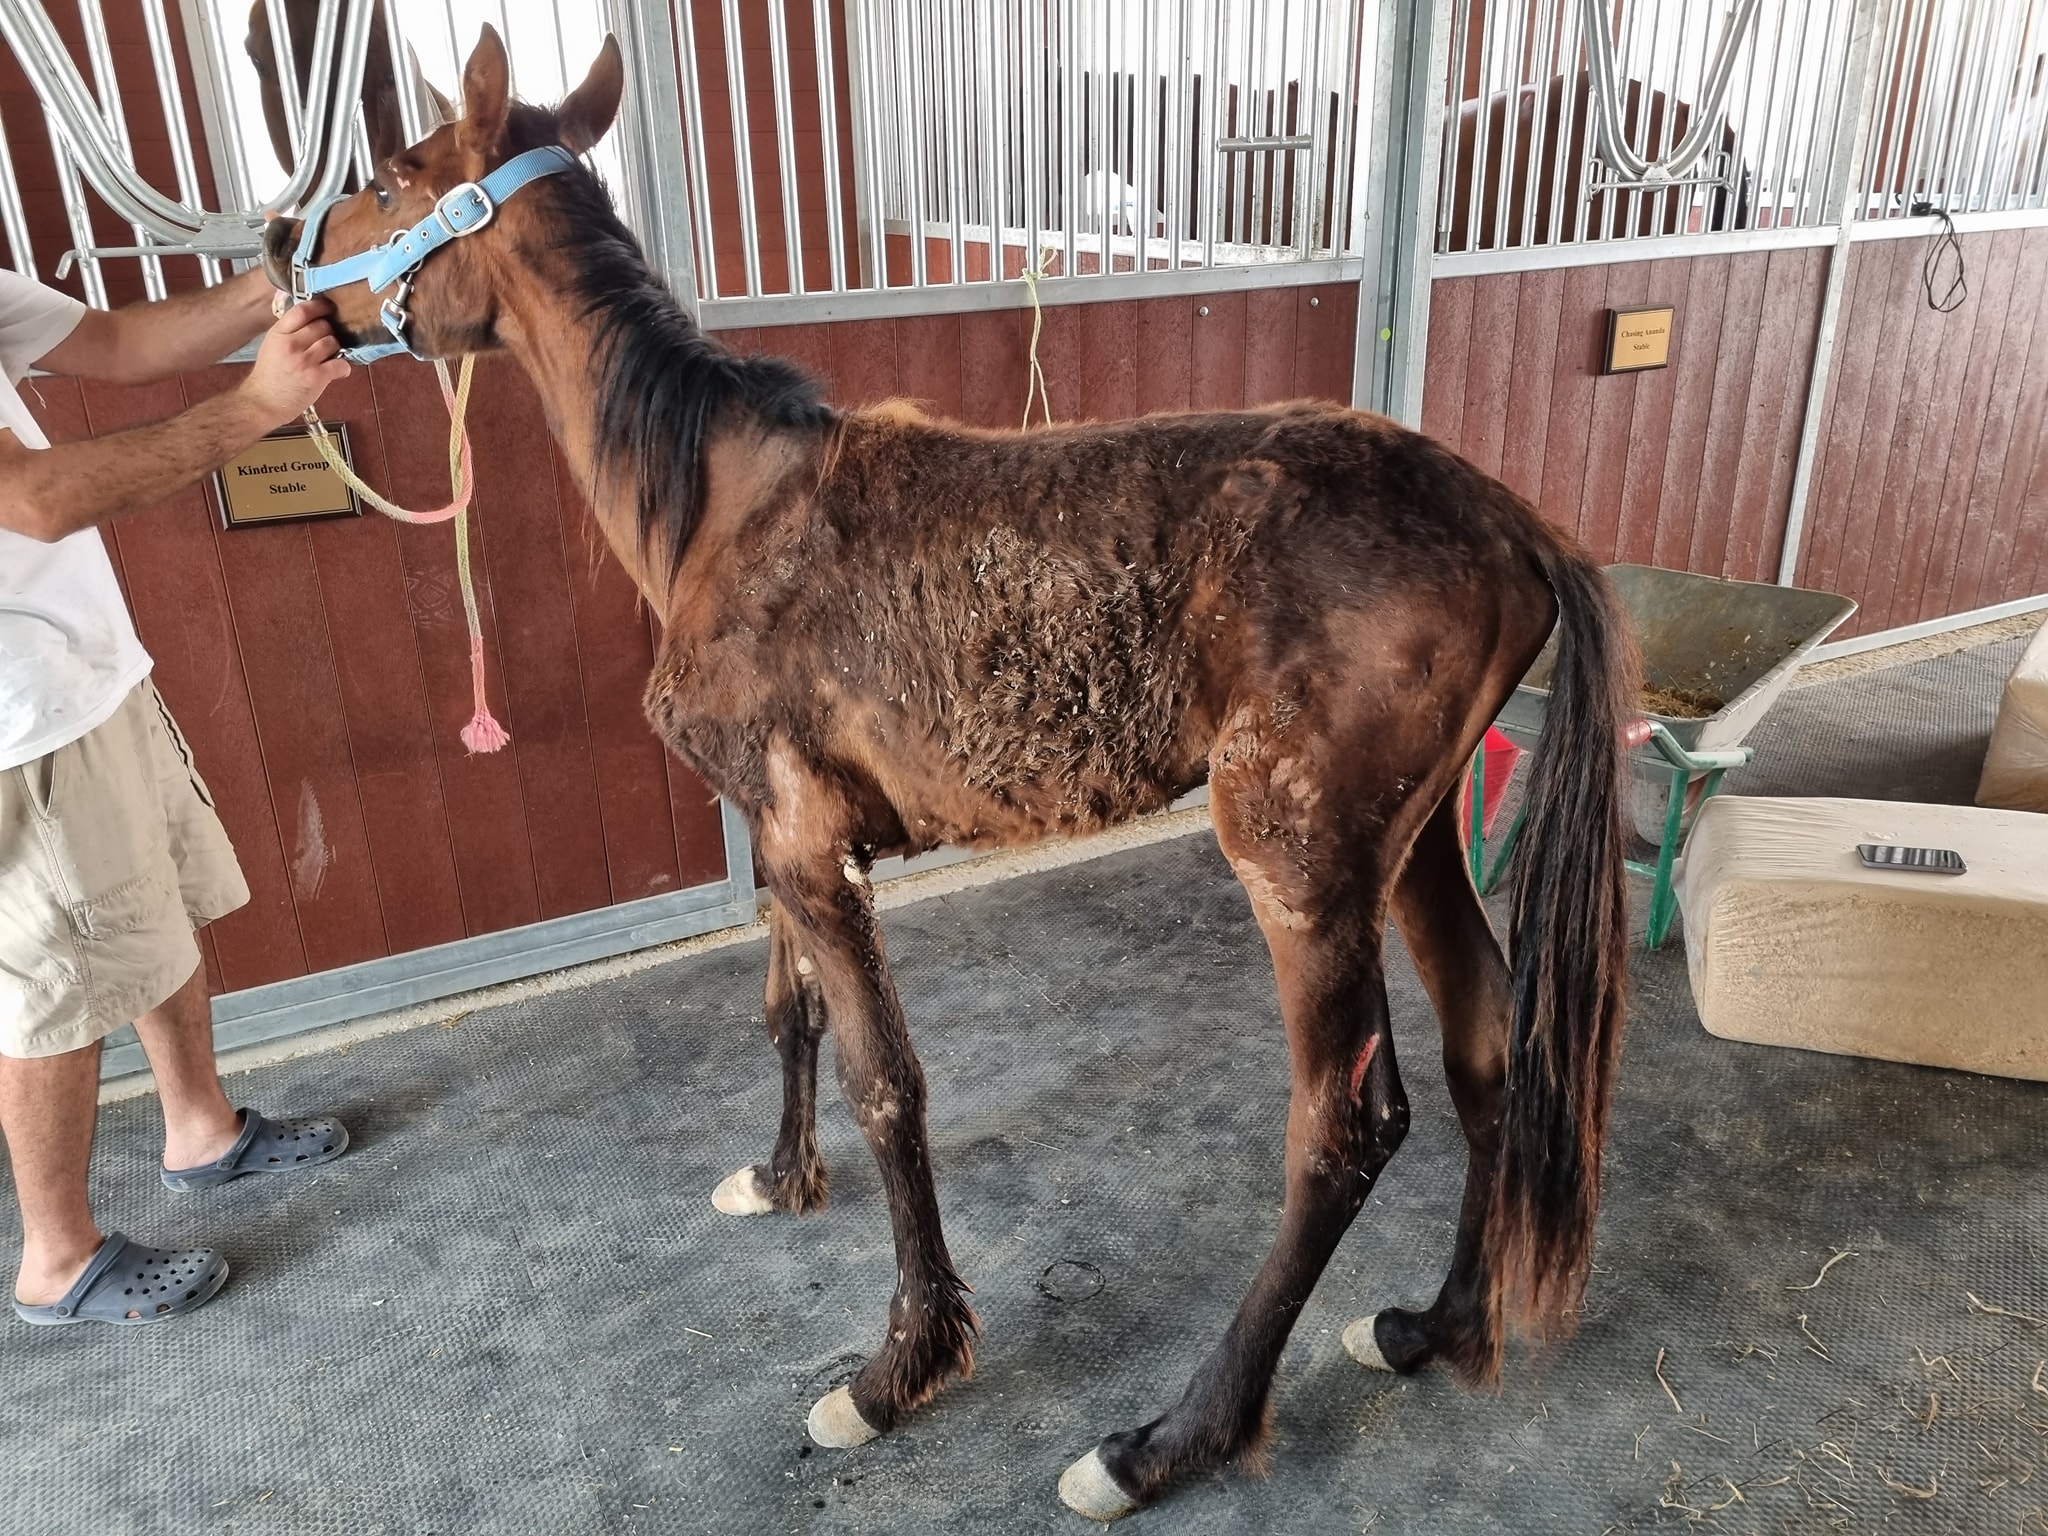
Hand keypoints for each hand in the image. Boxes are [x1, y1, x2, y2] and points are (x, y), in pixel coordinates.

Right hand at [239, 298, 349, 427]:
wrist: (263, 402)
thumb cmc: (269, 376)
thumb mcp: (272, 344)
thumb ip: (288, 329)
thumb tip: (308, 313)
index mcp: (278, 333)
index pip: (303, 310)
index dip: (320, 306)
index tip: (329, 308)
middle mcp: (291, 344)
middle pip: (323, 325)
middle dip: (329, 332)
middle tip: (325, 341)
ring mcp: (304, 360)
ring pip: (333, 342)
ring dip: (335, 349)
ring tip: (327, 357)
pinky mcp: (316, 377)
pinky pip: (341, 364)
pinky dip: (343, 367)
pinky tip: (336, 371)